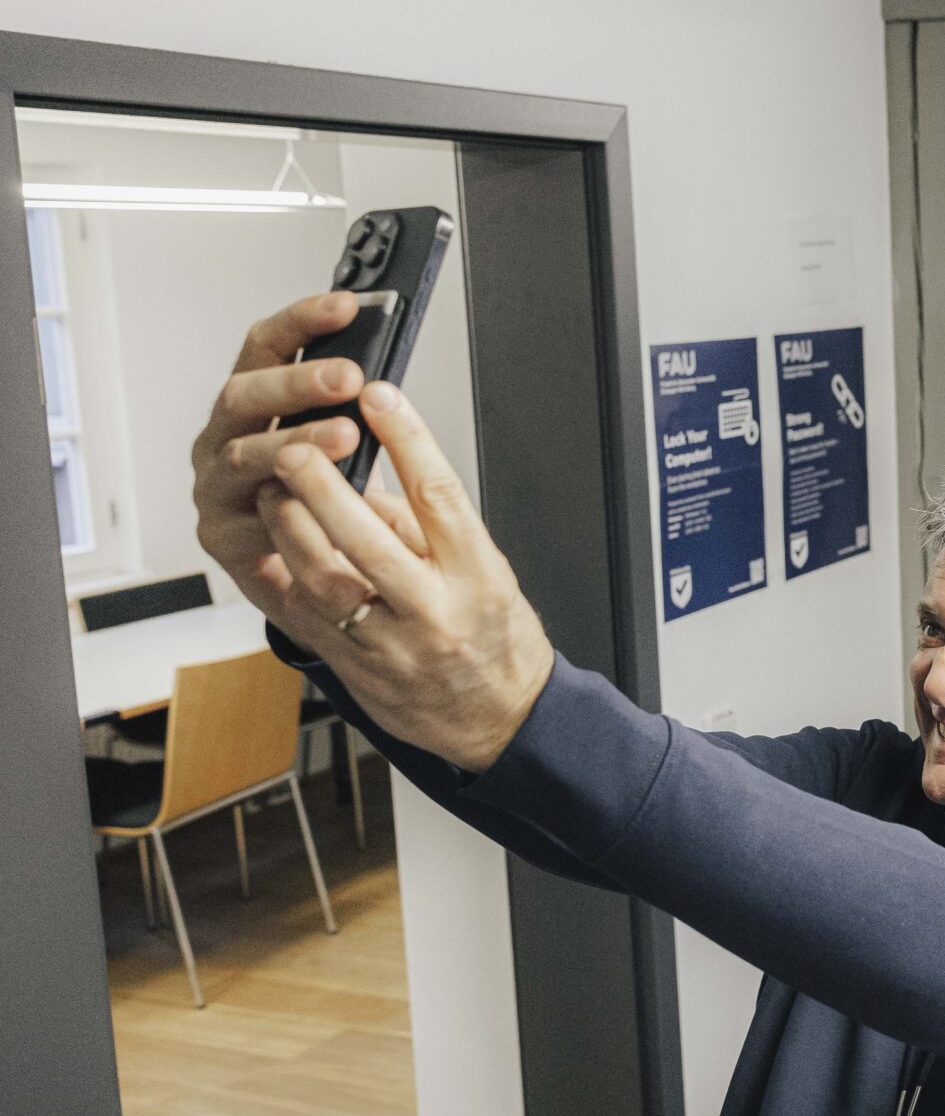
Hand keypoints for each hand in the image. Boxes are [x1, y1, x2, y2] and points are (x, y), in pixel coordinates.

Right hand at [191, 292, 370, 629]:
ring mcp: (217, 485)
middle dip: (297, 382)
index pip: (266, 346)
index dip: (302, 321)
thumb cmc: (324, 491)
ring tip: (345, 437)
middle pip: (245, 395)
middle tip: (348, 376)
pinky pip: (249, 521)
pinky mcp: (222, 536)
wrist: (306, 572)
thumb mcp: (341, 437)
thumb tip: (390, 370)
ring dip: (296, 441)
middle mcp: (226, 436)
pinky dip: (284, 512)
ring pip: (245, 456)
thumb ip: (351, 403)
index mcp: (253, 400)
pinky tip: (314, 504)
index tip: (347, 306)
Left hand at [248, 374, 553, 772]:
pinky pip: (305, 617)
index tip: (380, 396)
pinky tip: (273, 543)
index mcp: (478, 576)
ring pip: (325, 579)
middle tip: (296, 445)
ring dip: (290, 528)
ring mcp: (392, 644)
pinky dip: (284, 573)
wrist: (500, 718)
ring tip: (275, 489)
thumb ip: (428, 525)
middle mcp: (435, 610)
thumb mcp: (485, 571)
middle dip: (325, 488)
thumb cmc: (495, 637)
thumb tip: (374, 470)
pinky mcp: (355, 669)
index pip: (441, 496)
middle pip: (370, 540)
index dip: (408, 439)